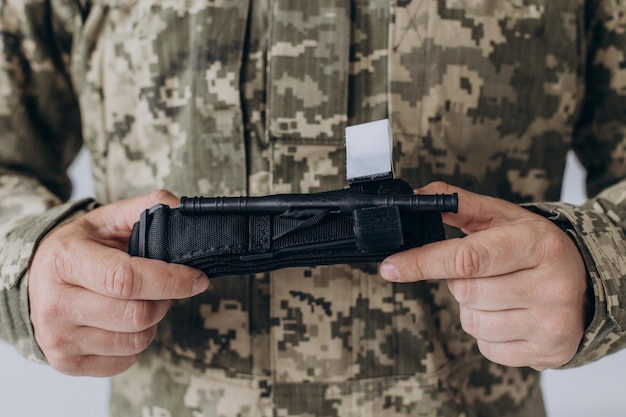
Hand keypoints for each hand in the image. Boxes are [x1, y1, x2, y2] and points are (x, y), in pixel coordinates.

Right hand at [29, 190, 208, 376]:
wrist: (38, 281)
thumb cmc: (82, 248)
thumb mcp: (108, 219)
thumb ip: (148, 208)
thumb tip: (184, 211)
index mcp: (65, 260)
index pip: (127, 280)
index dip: (170, 280)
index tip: (198, 278)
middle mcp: (55, 303)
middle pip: (137, 315)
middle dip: (164, 300)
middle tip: (160, 287)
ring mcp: (57, 338)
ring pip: (136, 341)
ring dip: (152, 321)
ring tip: (139, 301)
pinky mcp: (66, 362)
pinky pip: (126, 360)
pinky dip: (136, 341)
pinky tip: (123, 322)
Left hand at [380, 182, 588, 369]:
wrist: (586, 282)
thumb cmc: (535, 246)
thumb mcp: (504, 216)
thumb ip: (459, 204)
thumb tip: (415, 198)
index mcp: (538, 244)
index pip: (467, 258)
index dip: (422, 263)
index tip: (390, 267)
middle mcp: (551, 286)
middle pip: (465, 292)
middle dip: (460, 282)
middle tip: (484, 272)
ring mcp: (551, 323)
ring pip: (472, 323)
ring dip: (472, 308)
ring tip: (500, 293)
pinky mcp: (548, 353)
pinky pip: (487, 348)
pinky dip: (487, 333)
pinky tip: (509, 315)